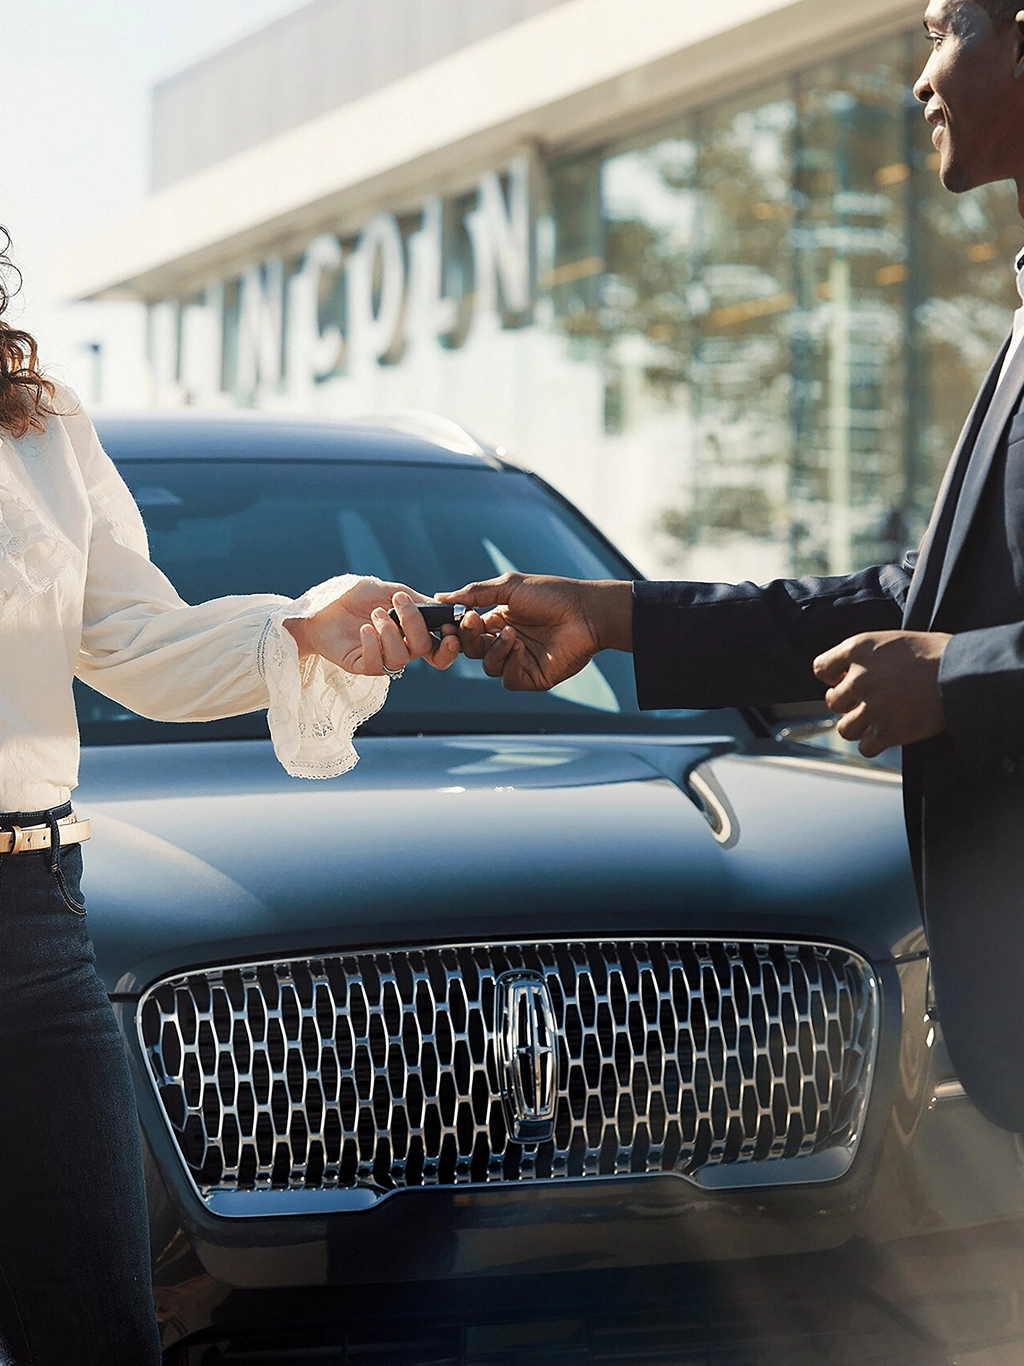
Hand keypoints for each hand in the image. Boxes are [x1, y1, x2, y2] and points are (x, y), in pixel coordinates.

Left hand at [286, 579, 459, 676]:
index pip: (439, 648)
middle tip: (398, 602)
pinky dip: (373, 645)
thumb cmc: (355, 597)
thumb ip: (417, 601)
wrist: (320, 605)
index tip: (448, 629)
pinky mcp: (361, 666)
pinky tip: (364, 629)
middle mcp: (400, 648)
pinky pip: (376, 664)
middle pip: (423, 648)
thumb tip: (445, 609)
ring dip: (390, 632)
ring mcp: (381, 659)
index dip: (449, 645)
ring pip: (401, 658)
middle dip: (414, 624)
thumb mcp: (389, 591)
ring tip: (374, 613)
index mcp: (411, 632)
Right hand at [436, 574, 631, 689]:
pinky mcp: (533, 677)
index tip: (450, 620)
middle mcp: (507, 641)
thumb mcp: (509, 587)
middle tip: (471, 622)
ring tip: (512, 634)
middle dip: (468, 638)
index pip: (468, 630)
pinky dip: (509, 664)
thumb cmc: (552, 594)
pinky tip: (521, 648)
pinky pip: (508, 679)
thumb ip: (474, 593)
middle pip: (472, 650)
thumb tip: (440, 597)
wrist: (586, 612)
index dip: (458, 628)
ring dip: (494, 650)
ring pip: (488, 666)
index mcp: (499, 620)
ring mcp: (520, 660)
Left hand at [813, 630, 951, 756]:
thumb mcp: (892, 640)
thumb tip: (843, 674)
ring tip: (877, 719)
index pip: (820, 669)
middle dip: (849, 702)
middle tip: (871, 700)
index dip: (833, 677)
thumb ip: (864, 656)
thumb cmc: (934, 653)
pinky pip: (865, 747)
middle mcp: (859, 678)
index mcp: (858, 649)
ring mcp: (872, 707)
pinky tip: (887, 734)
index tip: (846, 680)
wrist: (963, 672)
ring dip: (859, 726)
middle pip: (833, 701)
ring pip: (845, 728)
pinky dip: (874, 744)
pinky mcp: (889, 732)